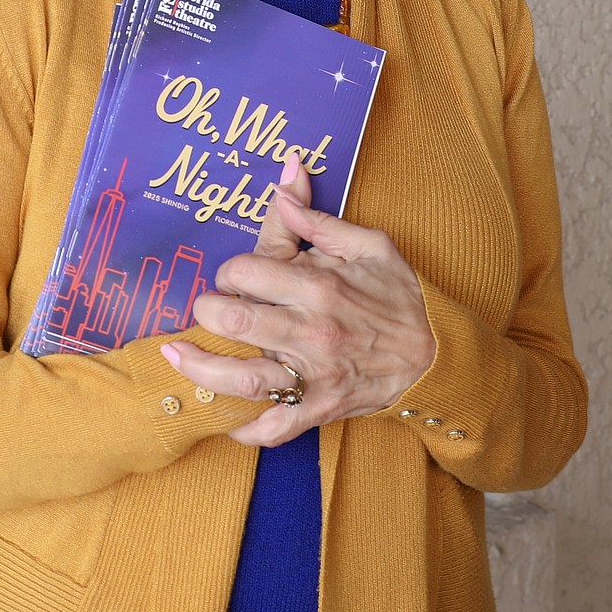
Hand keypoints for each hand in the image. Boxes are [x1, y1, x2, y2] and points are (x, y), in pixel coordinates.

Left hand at [160, 157, 434, 446]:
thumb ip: (317, 219)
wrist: (437, 353)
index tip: (235, 274)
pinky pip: (274, 427)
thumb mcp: (367, 244)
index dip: (231, 269)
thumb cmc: (397, 294)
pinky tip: (222, 419)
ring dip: (202, 369)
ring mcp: (314, 376)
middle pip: (237, 322)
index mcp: (319, 285)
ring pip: (244, 380)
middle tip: (205, 309)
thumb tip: (284, 182)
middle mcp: (312, 331)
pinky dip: (244, 428)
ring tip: (174, 356)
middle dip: (207, 312)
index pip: (248, 271)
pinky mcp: (320, 408)